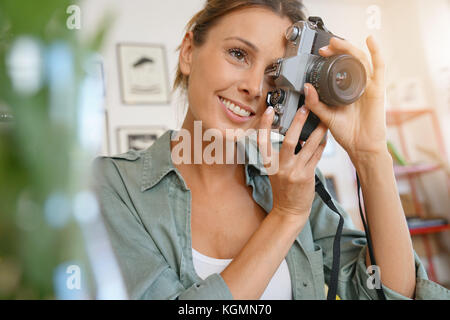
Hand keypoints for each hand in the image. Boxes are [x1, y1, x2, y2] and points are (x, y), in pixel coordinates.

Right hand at [257, 106, 326, 218]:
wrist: (289, 210)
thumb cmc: (283, 189)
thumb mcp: (276, 171)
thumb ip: (282, 155)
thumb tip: (295, 134)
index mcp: (269, 164)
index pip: (263, 141)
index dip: (265, 125)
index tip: (269, 110)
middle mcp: (280, 167)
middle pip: (289, 140)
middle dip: (298, 122)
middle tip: (305, 108)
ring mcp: (294, 172)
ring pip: (308, 146)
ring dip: (317, 132)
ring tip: (324, 120)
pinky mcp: (307, 176)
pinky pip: (316, 156)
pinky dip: (321, 145)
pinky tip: (325, 137)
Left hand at [304, 35, 387, 161]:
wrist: (361, 147)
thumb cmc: (347, 133)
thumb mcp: (326, 116)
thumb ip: (315, 103)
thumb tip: (306, 87)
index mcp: (346, 90)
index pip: (340, 67)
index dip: (331, 57)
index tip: (320, 53)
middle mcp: (358, 85)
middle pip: (350, 59)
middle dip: (338, 49)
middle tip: (326, 46)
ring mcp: (369, 86)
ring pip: (361, 60)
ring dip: (350, 48)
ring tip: (337, 42)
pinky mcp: (378, 90)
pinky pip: (379, 68)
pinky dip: (377, 52)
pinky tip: (371, 41)